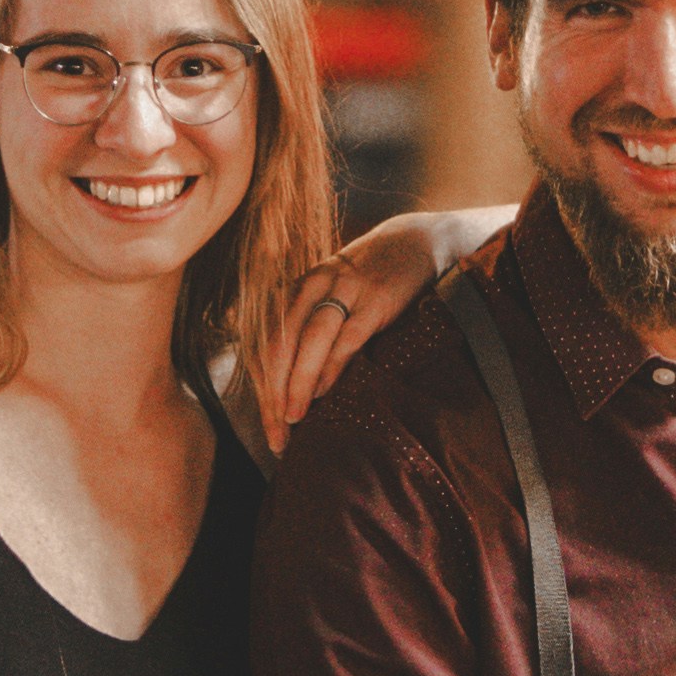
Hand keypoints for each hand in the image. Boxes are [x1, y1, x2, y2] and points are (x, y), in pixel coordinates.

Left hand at [253, 209, 507, 444]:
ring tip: (293, 417)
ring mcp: (345, 290)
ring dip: (297, 382)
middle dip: (273, 391)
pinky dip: (330, 365)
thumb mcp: (332, 296)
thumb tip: (293, 386)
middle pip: (279, 342)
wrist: (414, 242)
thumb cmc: (370, 279)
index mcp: (296, 289)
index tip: (268, 423)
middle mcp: (313, 286)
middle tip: (276, 433)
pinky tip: (323, 391)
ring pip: (309, 339)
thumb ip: (310, 329)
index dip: (261, 385)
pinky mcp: (375, 299)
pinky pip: (346, 336)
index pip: (265, 341)